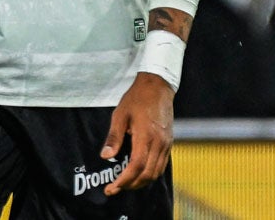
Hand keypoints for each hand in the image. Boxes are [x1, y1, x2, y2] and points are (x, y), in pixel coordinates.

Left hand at [100, 72, 173, 195]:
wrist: (158, 87)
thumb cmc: (136, 99)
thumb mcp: (120, 114)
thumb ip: (114, 137)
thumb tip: (105, 157)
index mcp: (146, 136)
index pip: (136, 166)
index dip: (124, 180)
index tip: (112, 187)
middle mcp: (159, 143)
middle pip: (147, 174)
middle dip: (131, 185)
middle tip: (116, 188)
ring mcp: (166, 144)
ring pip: (156, 172)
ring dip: (141, 182)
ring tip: (126, 183)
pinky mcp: (169, 143)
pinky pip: (162, 165)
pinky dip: (150, 174)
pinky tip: (139, 173)